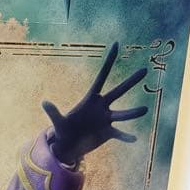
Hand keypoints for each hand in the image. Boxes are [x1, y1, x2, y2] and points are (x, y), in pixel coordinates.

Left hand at [42, 42, 147, 165]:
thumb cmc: (63, 130)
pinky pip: (119, 134)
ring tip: (145, 110)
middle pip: (118, 91)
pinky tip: (134, 138)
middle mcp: (102, 107)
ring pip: (122, 114)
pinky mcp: (108, 133)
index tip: (117, 44)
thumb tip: (44, 102)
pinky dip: (126, 137)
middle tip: (145, 70)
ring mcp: (107, 119)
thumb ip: (53, 112)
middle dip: (131, 81)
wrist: (68, 146)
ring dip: (133, 113)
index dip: (109, 61)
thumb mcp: (58, 122)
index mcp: (90, 99)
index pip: (102, 77)